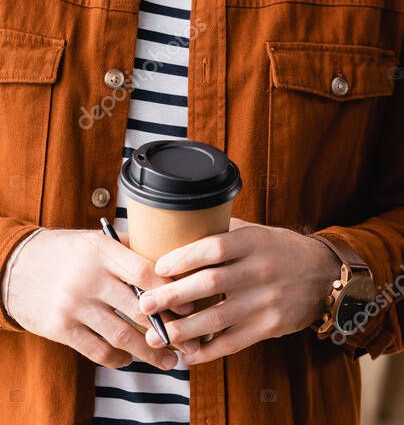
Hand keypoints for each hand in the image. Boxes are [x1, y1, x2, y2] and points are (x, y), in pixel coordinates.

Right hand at [5, 227, 196, 368]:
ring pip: (120, 334)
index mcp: (103, 250)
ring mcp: (74, 305)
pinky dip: (118, 358)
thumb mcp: (96, 239)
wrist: (16, 267)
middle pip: (137, 308)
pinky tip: (130, 358)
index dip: (171, 290)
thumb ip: (130, 247)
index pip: (145, 271)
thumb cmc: (66, 251)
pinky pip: (97, 350)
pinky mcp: (60, 328)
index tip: (191, 305)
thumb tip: (172, 255)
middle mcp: (89, 277)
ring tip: (169, 360)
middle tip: (190, 340)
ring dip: (148, 352)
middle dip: (167, 328)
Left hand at [136, 218, 341, 363]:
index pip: (214, 246)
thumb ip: (224, 234)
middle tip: (145, 304)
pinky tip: (187, 354)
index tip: (158, 267)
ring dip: (183, 330)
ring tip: (156, 335)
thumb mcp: (257, 233)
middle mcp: (260, 269)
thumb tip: (178, 233)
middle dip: (172, 296)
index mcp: (254, 241)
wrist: (323, 275)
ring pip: (217, 318)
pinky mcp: (270, 326)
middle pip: (210, 283)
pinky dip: (207, 351)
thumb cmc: (280, 250)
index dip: (183, 257)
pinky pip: (233, 342)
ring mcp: (266, 300)